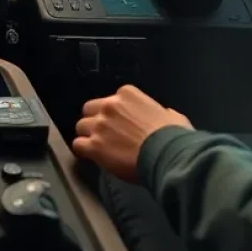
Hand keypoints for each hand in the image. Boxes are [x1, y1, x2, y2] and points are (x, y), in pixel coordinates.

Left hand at [72, 84, 192, 182]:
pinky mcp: (94, 145)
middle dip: (95, 121)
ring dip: (88, 136)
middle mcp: (109, 105)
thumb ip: (161, 112)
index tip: (119, 124)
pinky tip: (90, 156)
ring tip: (98, 147)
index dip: (113, 114)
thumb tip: (165, 114)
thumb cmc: (173, 137)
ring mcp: (100, 125)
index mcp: (127, 94)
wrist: (167, 154)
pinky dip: (83, 150)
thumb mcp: (172, 115)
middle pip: (90, 110)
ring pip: (81, 126)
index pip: (110, 100)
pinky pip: (78, 145)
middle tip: (104, 134)